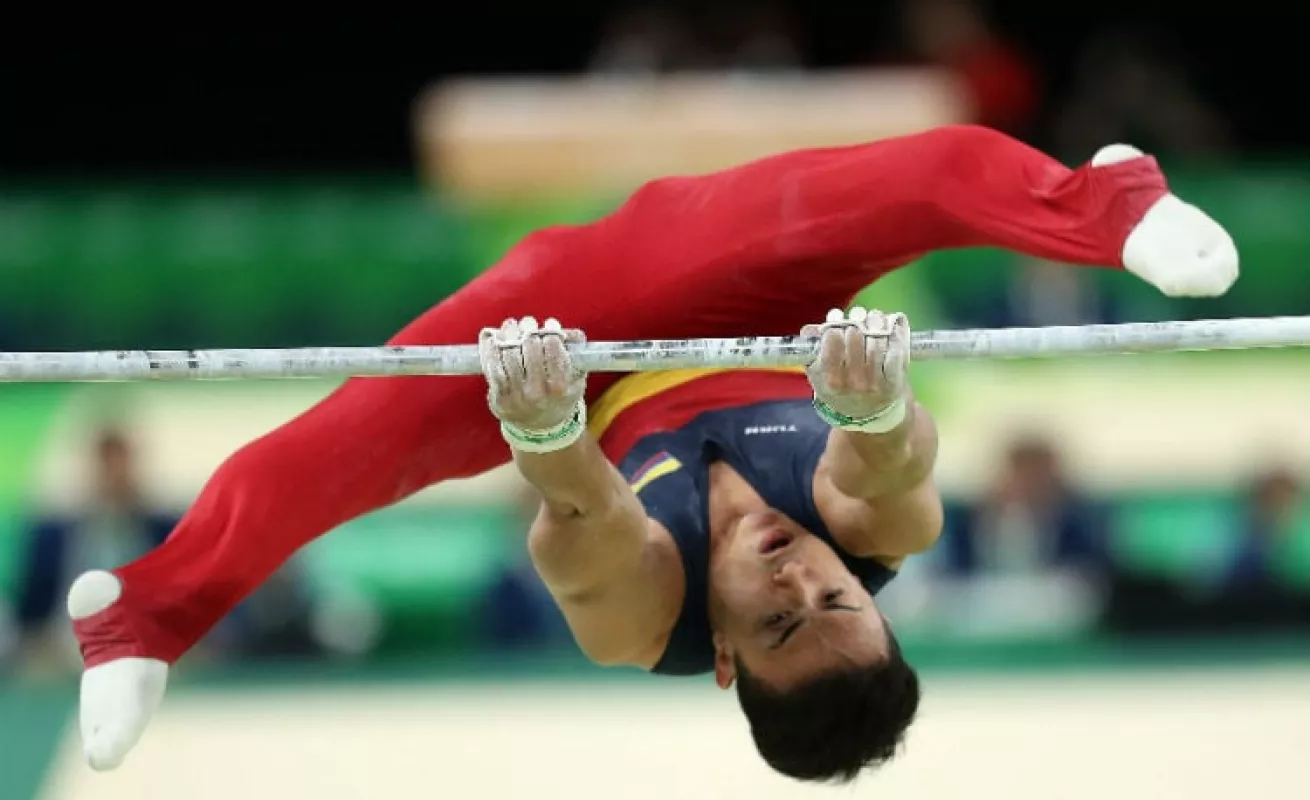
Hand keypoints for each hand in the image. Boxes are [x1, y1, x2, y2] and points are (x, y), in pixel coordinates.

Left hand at [479, 317, 585, 432]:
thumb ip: (577, 354)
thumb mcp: (576, 378)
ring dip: (509, 334)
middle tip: (528, 322)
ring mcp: (516, 396)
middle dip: (528, 329)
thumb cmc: (560, 396)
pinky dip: (490, 348)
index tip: (549, 324)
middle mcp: (537, 393)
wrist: (540, 427)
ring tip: (511, 326)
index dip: (550, 330)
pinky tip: (492, 337)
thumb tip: (573, 334)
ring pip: (509, 354)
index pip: (553, 347)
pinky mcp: (499, 398)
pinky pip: (492, 367)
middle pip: (529, 347)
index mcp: (559, 386)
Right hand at [803, 307, 909, 422]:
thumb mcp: (818, 375)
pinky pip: (896, 351)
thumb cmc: (840, 388)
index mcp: (832, 380)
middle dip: (857, 319)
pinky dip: (896, 335)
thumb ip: (811, 351)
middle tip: (857, 314)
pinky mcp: (895, 381)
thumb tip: (810, 330)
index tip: (836, 318)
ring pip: (877, 341)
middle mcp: (854, 383)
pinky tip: (892, 327)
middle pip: (856, 337)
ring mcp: (876, 383)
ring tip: (874, 316)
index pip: (833, 341)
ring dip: (877, 322)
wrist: (867, 414)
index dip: (834, 324)